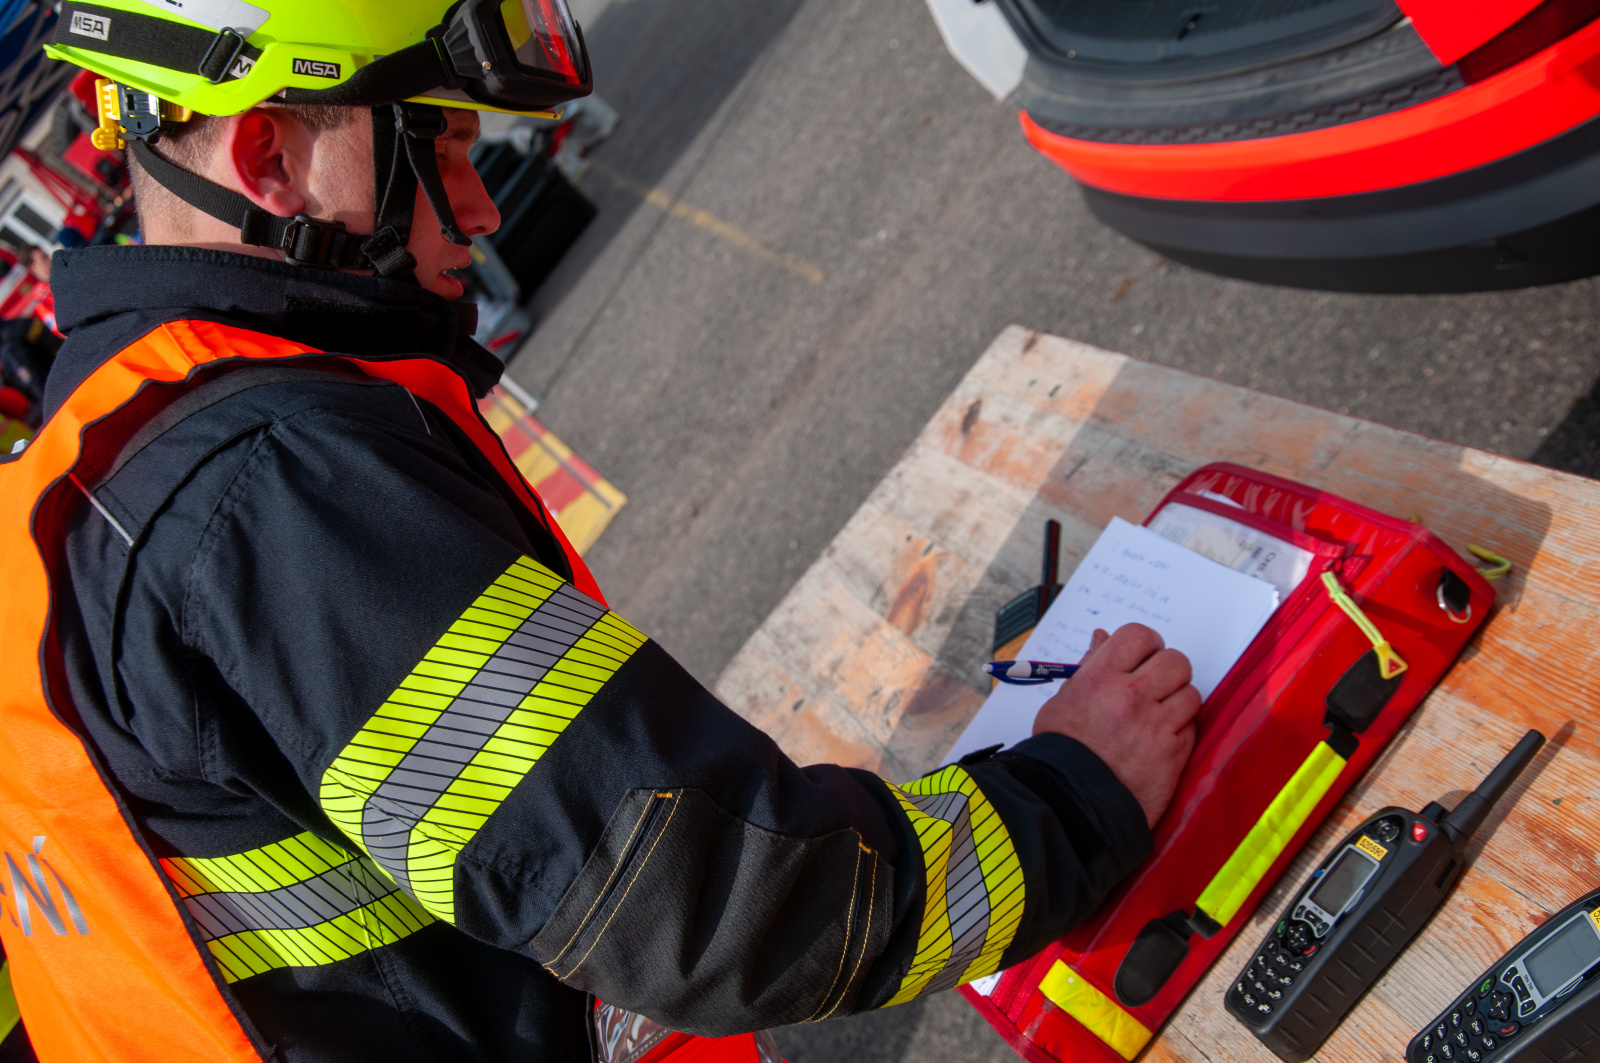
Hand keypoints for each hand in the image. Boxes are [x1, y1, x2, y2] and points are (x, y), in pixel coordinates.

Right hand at [1032, 624, 1201, 827]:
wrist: (1071, 803)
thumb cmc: (1062, 753)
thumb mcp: (1065, 700)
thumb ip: (1090, 667)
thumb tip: (1102, 639)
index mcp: (1101, 678)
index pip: (1139, 636)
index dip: (1146, 644)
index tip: (1143, 656)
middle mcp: (1132, 696)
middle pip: (1175, 660)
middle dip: (1168, 670)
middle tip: (1156, 685)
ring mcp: (1156, 725)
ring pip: (1191, 693)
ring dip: (1178, 701)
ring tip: (1158, 716)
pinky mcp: (1174, 753)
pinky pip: (1192, 727)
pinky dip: (1180, 731)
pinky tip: (1159, 741)